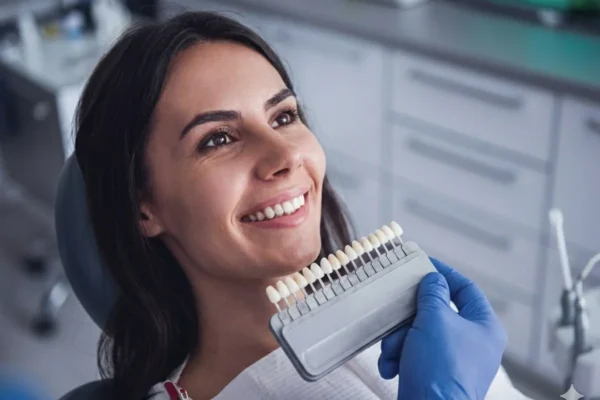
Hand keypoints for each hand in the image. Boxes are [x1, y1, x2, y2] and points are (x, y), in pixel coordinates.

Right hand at [378, 258, 506, 399]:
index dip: (444, 273)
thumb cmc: (440, 368)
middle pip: (437, 312)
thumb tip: (433, 279)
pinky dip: (399, 357)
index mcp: (484, 327)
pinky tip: (391, 367)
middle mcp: (473, 343)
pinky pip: (414, 354)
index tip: (423, 264)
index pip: (466, 289)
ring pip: (420, 333)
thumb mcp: (434, 319)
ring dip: (399, 340)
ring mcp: (454, 361)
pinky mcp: (435, 375)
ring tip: (392, 352)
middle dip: (410, 317)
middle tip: (398, 315)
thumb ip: (432, 293)